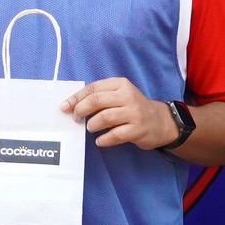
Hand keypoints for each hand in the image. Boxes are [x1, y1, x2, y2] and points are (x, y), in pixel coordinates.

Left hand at [63, 77, 177, 149]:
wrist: (160, 122)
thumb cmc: (133, 108)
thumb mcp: (120, 95)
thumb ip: (100, 96)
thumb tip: (72, 105)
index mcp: (120, 84)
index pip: (93, 88)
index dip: (76, 98)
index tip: (64, 107)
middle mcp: (128, 96)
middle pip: (96, 101)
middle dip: (81, 110)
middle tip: (76, 119)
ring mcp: (134, 113)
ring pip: (104, 117)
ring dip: (92, 125)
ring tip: (90, 128)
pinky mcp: (138, 129)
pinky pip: (115, 135)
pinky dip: (104, 139)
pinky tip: (100, 141)